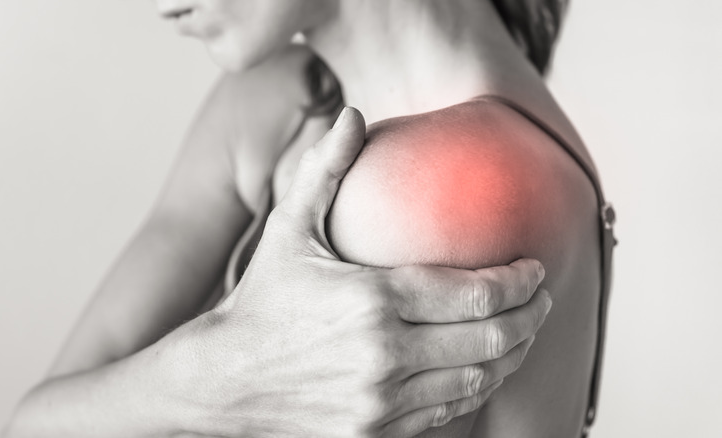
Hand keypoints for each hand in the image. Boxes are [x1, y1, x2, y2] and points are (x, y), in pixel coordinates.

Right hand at [167, 107, 551, 437]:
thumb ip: (324, 171)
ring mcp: (381, 402)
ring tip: (520, 332)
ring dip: (512, 355)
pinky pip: (447, 412)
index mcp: (372, 300)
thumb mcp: (288, 230)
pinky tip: (478, 369)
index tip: (533, 269)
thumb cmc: (260, 301)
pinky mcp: (374, 433)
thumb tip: (351, 114)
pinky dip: (474, 388)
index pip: (477, 293)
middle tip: (540, 299)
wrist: (221, 380)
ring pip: (477, 380)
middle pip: (491, 338)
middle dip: (531, 316)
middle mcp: (384, 355)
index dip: (519, 281)